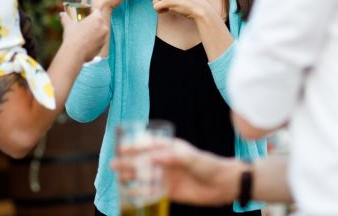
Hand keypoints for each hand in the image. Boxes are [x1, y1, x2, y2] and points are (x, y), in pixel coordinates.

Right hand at [59, 9, 109, 61]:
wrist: (75, 53)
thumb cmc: (72, 36)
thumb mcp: (68, 25)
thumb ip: (65, 17)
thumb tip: (62, 14)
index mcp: (97, 18)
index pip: (96, 11)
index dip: (91, 11)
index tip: (87, 13)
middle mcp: (103, 27)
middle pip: (100, 21)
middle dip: (93, 22)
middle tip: (85, 24)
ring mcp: (104, 38)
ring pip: (100, 32)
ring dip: (95, 32)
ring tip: (85, 34)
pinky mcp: (102, 47)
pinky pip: (99, 41)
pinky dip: (94, 41)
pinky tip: (85, 43)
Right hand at [112, 137, 242, 206]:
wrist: (224, 185)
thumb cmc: (209, 165)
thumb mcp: (191, 158)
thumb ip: (173, 157)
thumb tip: (153, 158)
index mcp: (171, 147)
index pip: (148, 144)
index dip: (134, 145)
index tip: (121, 147)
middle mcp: (166, 161)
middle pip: (142, 160)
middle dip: (127, 161)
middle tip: (113, 163)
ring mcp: (167, 176)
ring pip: (144, 176)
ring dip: (131, 176)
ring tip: (117, 177)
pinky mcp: (170, 191)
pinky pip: (152, 191)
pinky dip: (141, 193)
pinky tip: (130, 194)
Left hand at [149, 0, 213, 19]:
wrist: (198, 7)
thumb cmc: (186, 0)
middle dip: (158, 1)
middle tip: (169, 3)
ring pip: (153, 1)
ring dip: (160, 6)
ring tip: (171, 6)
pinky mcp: (168, 0)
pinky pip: (155, 7)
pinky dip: (161, 11)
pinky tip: (169, 10)